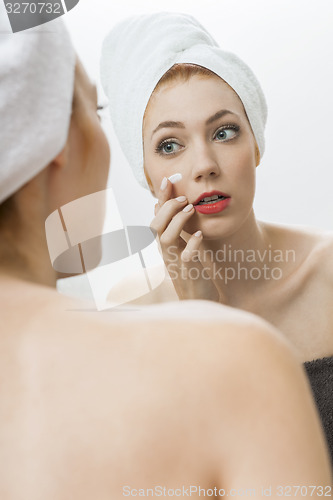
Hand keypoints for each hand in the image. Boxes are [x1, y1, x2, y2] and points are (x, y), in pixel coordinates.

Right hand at [150, 177, 220, 300]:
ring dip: (177, 221)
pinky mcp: (188, 272)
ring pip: (166, 239)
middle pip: (155, 226)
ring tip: (190, 209)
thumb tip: (159, 206)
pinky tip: (199, 234)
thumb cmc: (190, 270)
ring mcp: (175, 261)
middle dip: (167, 208)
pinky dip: (191, 244)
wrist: (198, 298)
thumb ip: (173, 228)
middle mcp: (166, 251)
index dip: (161, 199)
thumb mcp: (179, 246)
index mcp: (165, 243)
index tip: (167, 180)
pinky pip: (186, 256)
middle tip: (183, 198)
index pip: (157, 217)